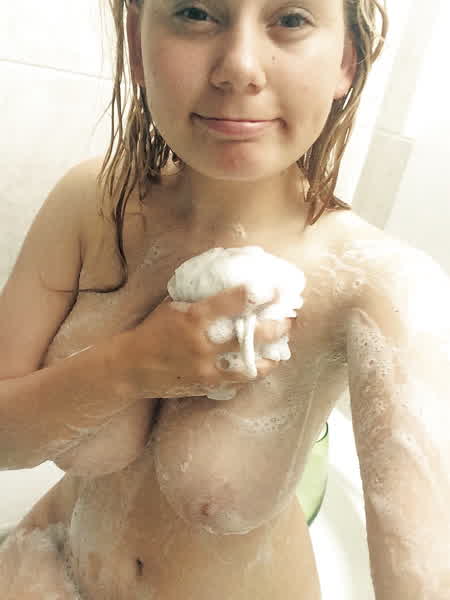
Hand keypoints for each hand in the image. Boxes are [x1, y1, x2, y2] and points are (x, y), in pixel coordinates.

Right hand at [118, 285, 292, 398]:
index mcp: (194, 317)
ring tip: (281, 348)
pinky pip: (238, 381)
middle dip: (277, 326)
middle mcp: (203, 343)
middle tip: (289, 320)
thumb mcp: (173, 306)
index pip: (235, 301)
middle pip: (252, 335)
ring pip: (252, 365)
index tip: (276, 289)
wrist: (132, 367)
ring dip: (272, 356)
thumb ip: (200, 299)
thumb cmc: (153, 331)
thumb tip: (227, 287)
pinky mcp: (207, 385)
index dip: (260, 293)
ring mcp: (207, 368)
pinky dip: (252, 372)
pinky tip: (261, 365)